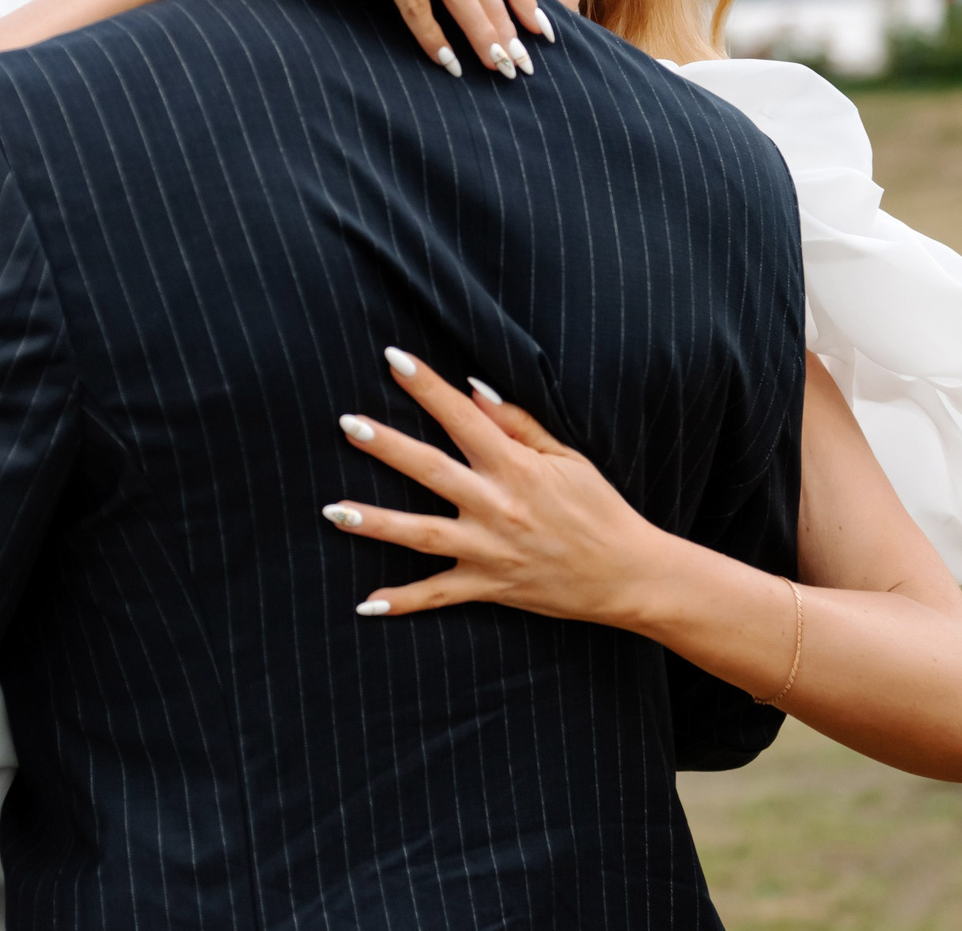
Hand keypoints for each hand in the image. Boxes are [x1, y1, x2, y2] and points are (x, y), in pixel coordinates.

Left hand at [324, 347, 667, 625]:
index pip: (464, 417)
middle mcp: (499, 507)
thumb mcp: (567, 457)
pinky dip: (403, 600)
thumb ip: (518, 424)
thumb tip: (473, 390)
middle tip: (347, 424)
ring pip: (422, 535)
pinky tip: (366, 602)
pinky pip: (439, 596)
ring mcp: (491, 551)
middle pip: (431, 471)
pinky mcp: (491, 587)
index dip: (428, 386)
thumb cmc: (599, 509)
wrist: (629, 576)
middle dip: (387, 446)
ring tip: (332, 510)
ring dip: (376, 522)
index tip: (393, 358)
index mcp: (517, 468)